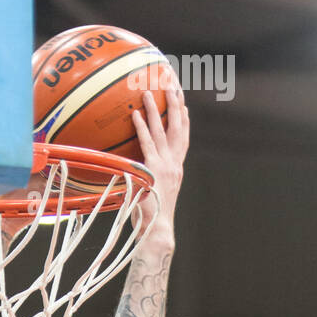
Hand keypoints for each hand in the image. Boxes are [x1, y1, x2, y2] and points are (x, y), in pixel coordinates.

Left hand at [132, 85, 188, 243]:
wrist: (157, 232)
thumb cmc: (151, 217)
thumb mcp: (152, 193)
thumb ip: (147, 179)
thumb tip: (132, 171)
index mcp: (177, 169)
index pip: (184, 139)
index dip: (185, 120)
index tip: (183, 104)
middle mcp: (174, 164)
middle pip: (178, 128)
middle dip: (176, 105)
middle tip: (172, 85)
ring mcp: (164, 166)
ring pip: (162, 131)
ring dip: (155, 110)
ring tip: (148, 91)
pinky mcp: (152, 171)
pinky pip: (146, 144)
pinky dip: (141, 128)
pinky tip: (134, 115)